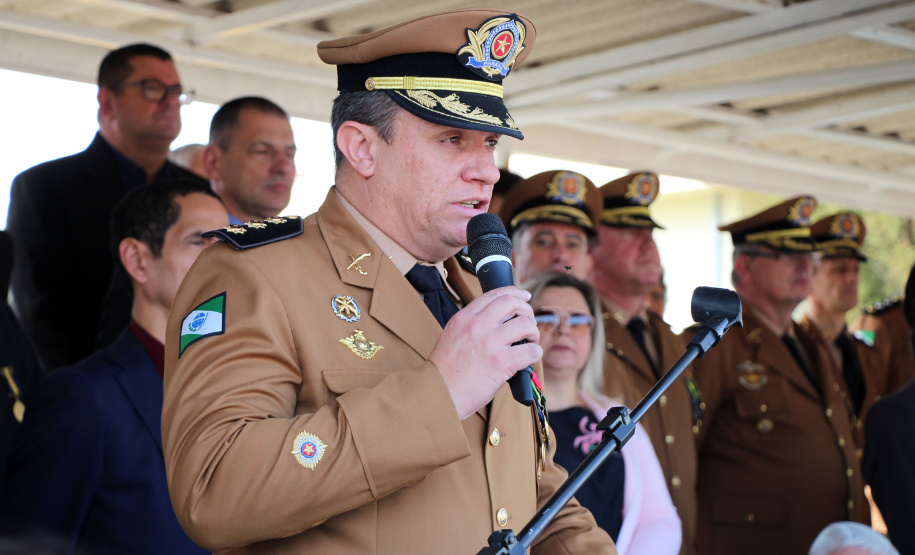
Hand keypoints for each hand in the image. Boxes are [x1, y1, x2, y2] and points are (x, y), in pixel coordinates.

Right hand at [429, 286, 541, 419]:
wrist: (439, 393)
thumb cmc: (445, 371)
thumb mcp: (451, 336)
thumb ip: (470, 325)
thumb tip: (496, 323)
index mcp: (464, 318)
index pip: (494, 294)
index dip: (514, 293)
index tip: (524, 297)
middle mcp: (477, 325)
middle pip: (512, 303)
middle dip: (526, 310)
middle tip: (529, 323)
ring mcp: (490, 343)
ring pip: (525, 324)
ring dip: (533, 332)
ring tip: (530, 342)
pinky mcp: (501, 362)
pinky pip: (530, 350)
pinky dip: (535, 353)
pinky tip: (530, 357)